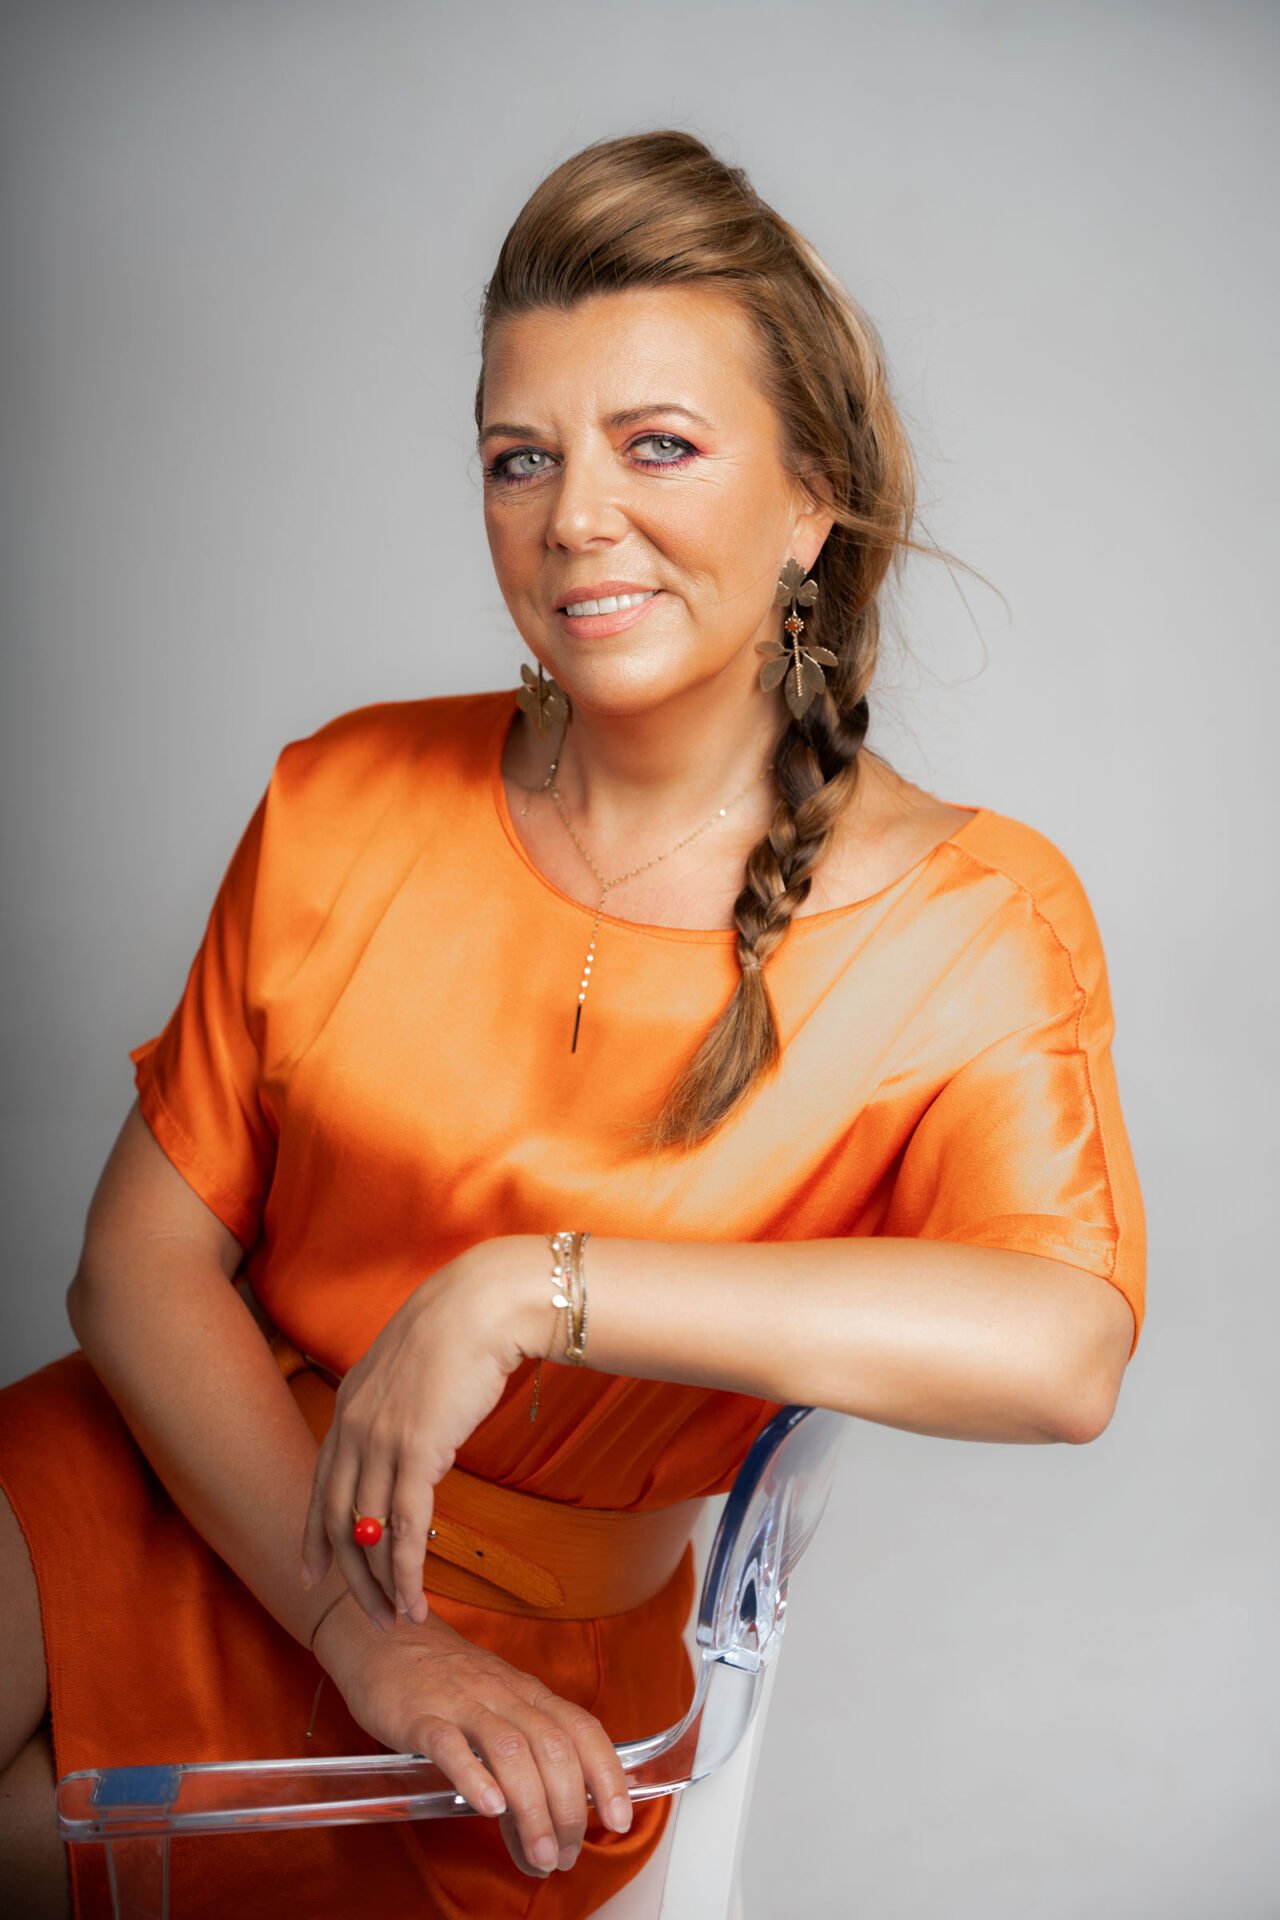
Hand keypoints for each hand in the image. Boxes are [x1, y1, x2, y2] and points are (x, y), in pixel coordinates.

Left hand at [300, 1236, 548, 1631]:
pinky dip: (407, 1571)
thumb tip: (413, 1439)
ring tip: (398, 1619)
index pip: (321, 1484)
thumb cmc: (461, 1331)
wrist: (482, 1305)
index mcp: (349, 1405)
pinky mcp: (415, 1451)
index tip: (314, 1574)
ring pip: (369, 1531)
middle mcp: (353, 1426)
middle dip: (350, 1575)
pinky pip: (404, 1527)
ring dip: (382, 1584)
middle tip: (367, 1615)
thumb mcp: (413, 1370)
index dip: (315, 1535)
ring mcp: (380, 1440)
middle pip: (336, 1519)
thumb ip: (400, 1408)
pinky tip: (415, 1599)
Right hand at [316, 1598, 633, 1876]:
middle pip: (552, 1747)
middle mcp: (503, 1694)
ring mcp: (461, 1702)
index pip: (582, 1729)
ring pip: (510, 1750)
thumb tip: (542, 1831)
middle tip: (563, 1855)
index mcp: (527, 1694)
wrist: (385, 1636)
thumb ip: (519, 1767)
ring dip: (531, 1807)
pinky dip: (473, 1776)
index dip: (607, 1774)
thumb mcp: (493, 1710)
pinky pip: (449, 1744)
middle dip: (568, 1808)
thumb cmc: (443, 1680)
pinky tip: (488, 1807)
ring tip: (538, 1853)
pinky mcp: (418, 1714)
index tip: (620, 1818)